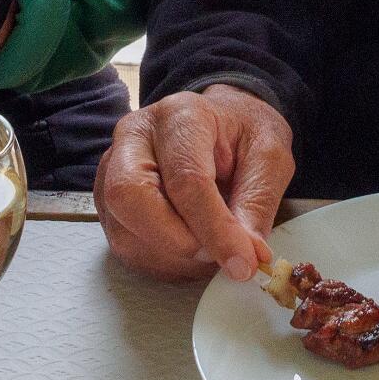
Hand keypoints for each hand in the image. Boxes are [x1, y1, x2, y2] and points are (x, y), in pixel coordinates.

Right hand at [95, 84, 293, 282]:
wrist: (221, 125)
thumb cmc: (242, 135)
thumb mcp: (270, 156)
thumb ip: (258, 202)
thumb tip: (248, 255)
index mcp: (180, 116)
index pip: (185, 178)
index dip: (214, 228)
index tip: (243, 263)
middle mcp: (135, 138)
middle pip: (129, 197)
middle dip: (176, 241)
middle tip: (218, 256)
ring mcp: (113, 169)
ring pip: (124, 230)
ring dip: (174, 258)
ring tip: (212, 251)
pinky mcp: (109, 203)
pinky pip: (126, 247)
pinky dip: (164, 263)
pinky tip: (193, 252)